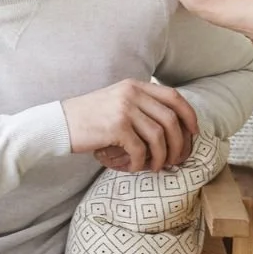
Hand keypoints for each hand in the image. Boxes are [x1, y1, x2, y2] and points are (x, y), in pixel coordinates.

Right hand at [63, 79, 199, 172]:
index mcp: (135, 85)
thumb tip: (169, 126)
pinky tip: (134, 167)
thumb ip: (139, 105)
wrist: (59, 123)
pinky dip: (140, 163)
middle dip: (178, 143)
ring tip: (156, 167)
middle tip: (176, 159)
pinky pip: (140, 150)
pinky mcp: (116, 128)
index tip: (193, 132)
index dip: (189, 115)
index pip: (174, 96)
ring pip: (159, 137)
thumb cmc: (88, 118)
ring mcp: (124, 110)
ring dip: (161, 156)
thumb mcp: (116, 101)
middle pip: (171, 120)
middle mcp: (132, 94)